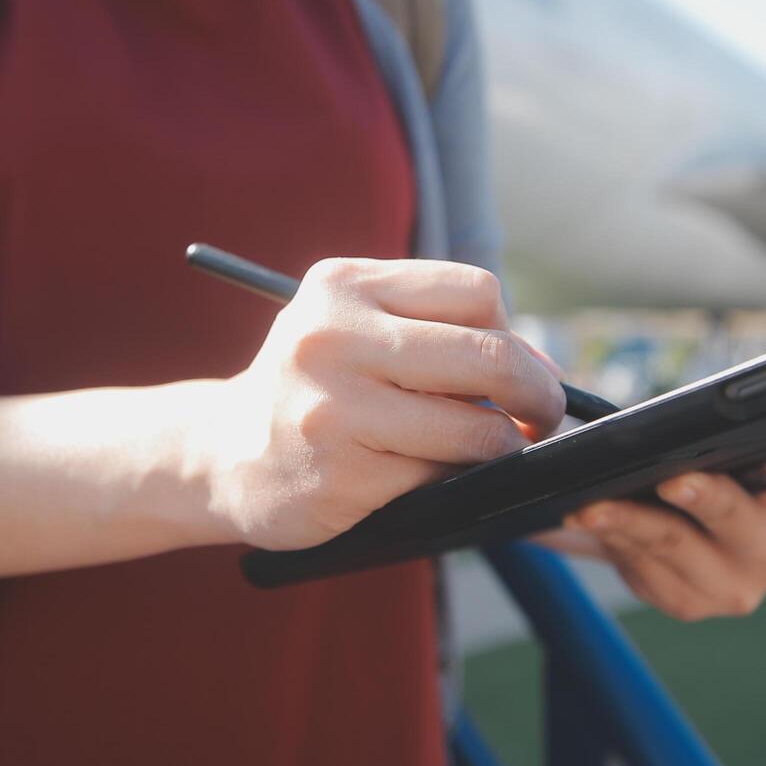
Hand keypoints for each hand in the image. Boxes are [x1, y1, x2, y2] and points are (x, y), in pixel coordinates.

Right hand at [201, 258, 565, 549]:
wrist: (219, 454)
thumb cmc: (313, 386)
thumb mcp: (353, 329)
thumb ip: (438, 332)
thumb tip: (546, 370)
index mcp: (343, 286)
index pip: (477, 291)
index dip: (515, 333)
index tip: (519, 368)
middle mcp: (333, 338)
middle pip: (490, 355)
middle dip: (537, 394)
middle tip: (542, 416)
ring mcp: (334, 410)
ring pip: (475, 428)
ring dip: (499, 446)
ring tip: (484, 448)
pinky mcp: (341, 477)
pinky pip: (439, 477)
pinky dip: (453, 480)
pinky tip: (426, 474)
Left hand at [552, 426, 765, 620]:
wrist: (683, 543)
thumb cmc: (715, 479)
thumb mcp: (732, 464)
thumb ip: (734, 445)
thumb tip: (696, 414)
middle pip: (732, 516)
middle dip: (702, 496)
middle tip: (673, 481)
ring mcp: (732, 587)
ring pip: (670, 543)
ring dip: (624, 520)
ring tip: (589, 506)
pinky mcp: (688, 605)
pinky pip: (642, 566)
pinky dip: (613, 537)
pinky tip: (587, 519)